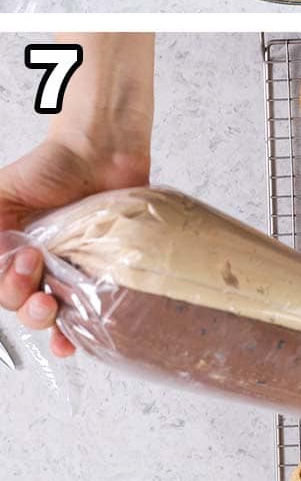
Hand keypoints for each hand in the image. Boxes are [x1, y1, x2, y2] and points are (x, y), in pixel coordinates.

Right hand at [0, 135, 150, 356]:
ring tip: (53, 311)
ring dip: (51, 324)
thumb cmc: (52, 165)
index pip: (2, 287)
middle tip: (42, 293)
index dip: (9, 285)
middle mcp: (40, 265)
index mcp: (12, 251)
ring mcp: (73, 270)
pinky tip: (80, 338)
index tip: (25, 262)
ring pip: (56, 312)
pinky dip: (84, 329)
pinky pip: (94, 307)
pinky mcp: (104, 270)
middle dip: (28, 307)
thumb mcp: (2, 192)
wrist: (102, 150)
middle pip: (24, 305)